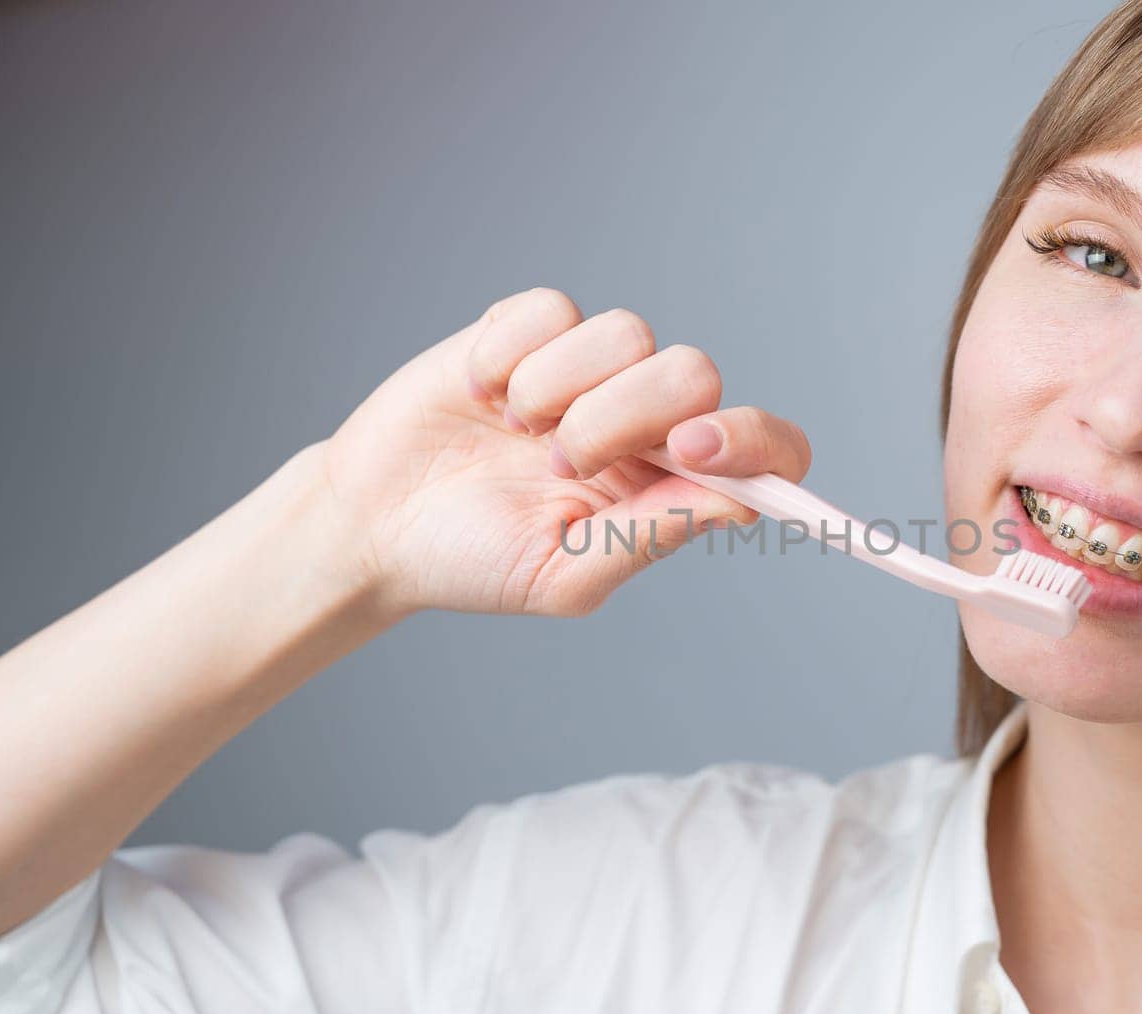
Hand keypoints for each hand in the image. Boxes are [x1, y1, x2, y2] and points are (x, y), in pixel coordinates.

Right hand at [316, 288, 812, 616]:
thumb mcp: (563, 575)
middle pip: (696, 372)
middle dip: (625, 417)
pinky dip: (509, 356)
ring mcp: (590, 370)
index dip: (753, 439)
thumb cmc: (474, 561)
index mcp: (673, 484)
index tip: (694, 449)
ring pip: (628, 333)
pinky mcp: (530, 330)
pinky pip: (553, 310)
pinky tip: (480, 396)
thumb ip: (648, 537)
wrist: (374, 524)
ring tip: (514, 434)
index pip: (767, 448)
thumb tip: (738, 503)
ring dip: (559, 391)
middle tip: (561, 462)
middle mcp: (646, 420)